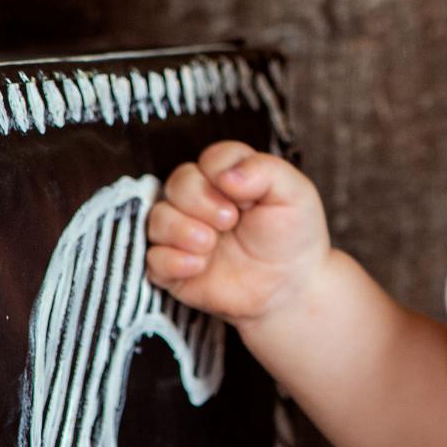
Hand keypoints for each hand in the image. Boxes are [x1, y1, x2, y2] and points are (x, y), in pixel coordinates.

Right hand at [146, 141, 330, 324]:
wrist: (290, 288)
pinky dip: (171, 261)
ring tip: (210, 244)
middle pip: (178, 182)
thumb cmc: (293, 236)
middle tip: (229, 221)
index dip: (222, 174)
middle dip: (200, 200)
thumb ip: (265, 171)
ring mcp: (184, 233)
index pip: (210, 159)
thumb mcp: (294, 194)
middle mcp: (202, 200)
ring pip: (158, 218)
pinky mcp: (173, 266)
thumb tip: (225, 176)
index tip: (247, 199)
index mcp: (229, 176)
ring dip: (181, 230)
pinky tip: (198, 266)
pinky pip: (151, 258)